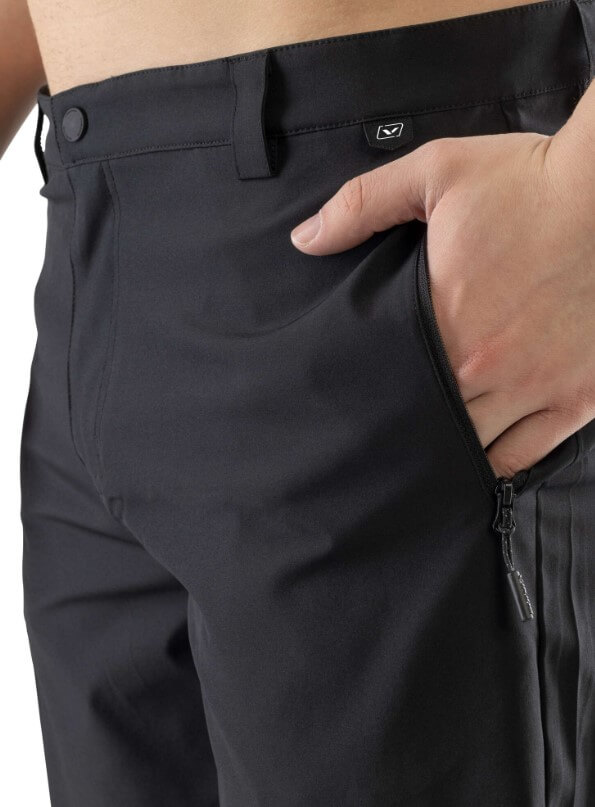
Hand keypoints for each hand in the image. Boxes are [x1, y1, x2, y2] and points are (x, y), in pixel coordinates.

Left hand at [289, 126, 594, 478]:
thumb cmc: (529, 181)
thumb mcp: (435, 174)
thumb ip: (362, 206)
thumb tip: (304, 239)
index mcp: (444, 320)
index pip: (388, 379)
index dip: (368, 394)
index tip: (356, 400)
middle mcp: (486, 367)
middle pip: (426, 419)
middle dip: (402, 424)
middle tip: (383, 429)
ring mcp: (535, 387)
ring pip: (471, 446)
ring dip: (444, 447)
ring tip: (423, 445)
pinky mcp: (578, 397)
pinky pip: (527, 455)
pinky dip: (498, 464)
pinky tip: (476, 460)